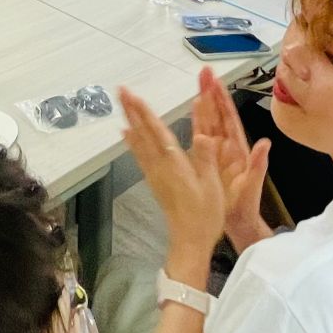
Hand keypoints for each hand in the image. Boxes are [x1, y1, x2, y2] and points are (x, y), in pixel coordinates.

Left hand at [119, 84, 227, 269]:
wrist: (190, 241)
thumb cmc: (205, 215)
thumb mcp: (212, 187)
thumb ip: (206, 159)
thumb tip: (201, 134)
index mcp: (176, 164)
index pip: (158, 132)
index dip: (146, 113)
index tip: (134, 95)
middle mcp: (160, 166)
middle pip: (143, 133)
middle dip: (132, 110)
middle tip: (120, 91)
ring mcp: (155, 173)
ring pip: (139, 142)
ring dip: (130, 120)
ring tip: (122, 104)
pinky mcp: (154, 181)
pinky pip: (140, 155)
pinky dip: (132, 141)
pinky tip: (126, 134)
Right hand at [193, 67, 273, 251]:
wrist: (238, 222)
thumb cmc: (245, 206)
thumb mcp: (253, 186)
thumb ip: (259, 164)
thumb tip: (265, 143)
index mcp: (238, 149)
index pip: (229, 119)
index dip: (222, 100)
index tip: (215, 82)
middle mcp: (227, 145)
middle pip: (218, 114)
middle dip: (212, 92)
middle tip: (204, 72)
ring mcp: (217, 151)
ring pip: (209, 120)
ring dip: (204, 100)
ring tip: (199, 82)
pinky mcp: (208, 158)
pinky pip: (201, 134)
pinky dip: (196, 119)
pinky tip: (192, 108)